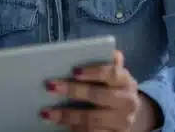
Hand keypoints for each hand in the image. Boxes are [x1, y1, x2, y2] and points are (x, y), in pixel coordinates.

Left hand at [41, 50, 160, 131]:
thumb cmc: (111, 86)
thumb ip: (104, 62)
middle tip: (50, 87)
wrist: (126, 112)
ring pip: (93, 120)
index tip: (74, 71)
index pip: (111, 73)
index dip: (93, 72)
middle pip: (98, 96)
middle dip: (73, 91)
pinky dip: (75, 129)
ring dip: (68, 116)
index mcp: (125, 81)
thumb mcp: (111, 74)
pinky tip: (60, 125)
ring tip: (46, 113)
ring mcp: (123, 122)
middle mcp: (127, 101)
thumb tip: (99, 50)